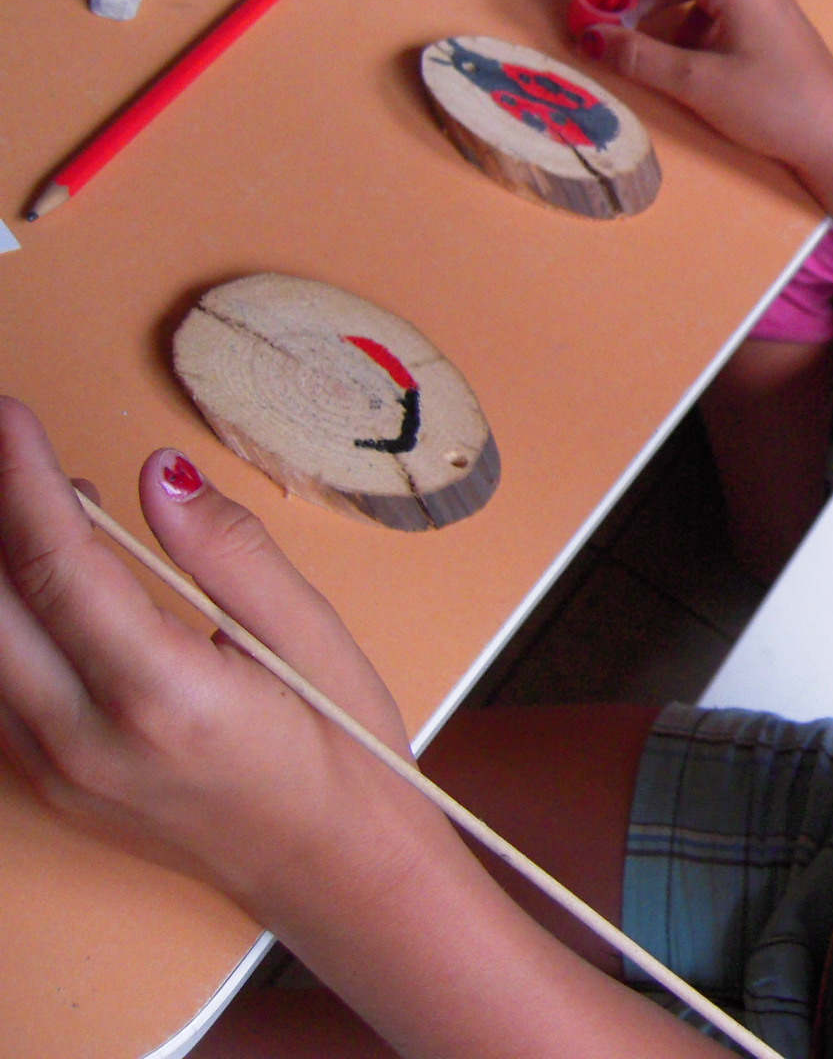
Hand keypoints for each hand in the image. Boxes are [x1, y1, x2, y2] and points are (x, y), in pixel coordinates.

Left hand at [0, 400, 436, 914]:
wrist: (335, 871)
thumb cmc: (343, 751)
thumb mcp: (310, 637)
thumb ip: (230, 552)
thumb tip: (159, 474)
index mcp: (163, 698)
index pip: (60, 567)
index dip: (23, 481)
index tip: (9, 416)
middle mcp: (86, 741)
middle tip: (8, 443)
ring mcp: (54, 770)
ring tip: (32, 496)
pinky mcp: (47, 781)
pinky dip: (5, 616)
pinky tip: (41, 571)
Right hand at [582, 0, 832, 178]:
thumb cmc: (773, 105)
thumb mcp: (696, 82)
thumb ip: (639, 56)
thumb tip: (589, 38)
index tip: (584, 0)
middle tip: (595, 27)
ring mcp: (763, 4)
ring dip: (654, 18)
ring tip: (624, 47)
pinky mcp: (767, 30)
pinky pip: (713, 18)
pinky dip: (682, 34)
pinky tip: (666, 62)